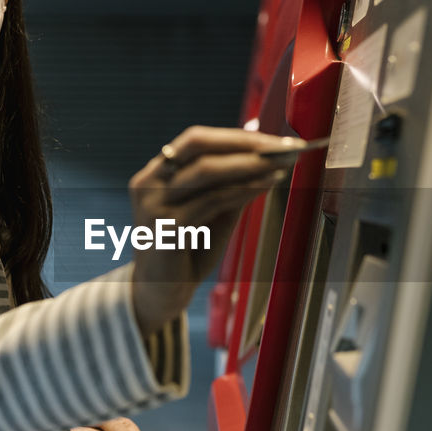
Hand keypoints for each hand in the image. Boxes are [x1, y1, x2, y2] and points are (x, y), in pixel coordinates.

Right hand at [128, 126, 299, 334]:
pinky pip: (212, 200)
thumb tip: (268, 159)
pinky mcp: (166, 228)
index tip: (274, 140)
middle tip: (282, 147)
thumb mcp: (212, 212)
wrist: (160, 293)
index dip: (237, 136)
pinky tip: (266, 185)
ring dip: (250, 164)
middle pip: (198, 145)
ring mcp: (154, 204)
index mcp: (157, 173)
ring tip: (281, 164)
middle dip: (245, 143)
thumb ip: (231, 186)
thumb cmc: (188, 251)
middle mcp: (149, 182)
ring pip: (207, 171)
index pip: (197, 140)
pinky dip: (243, 190)